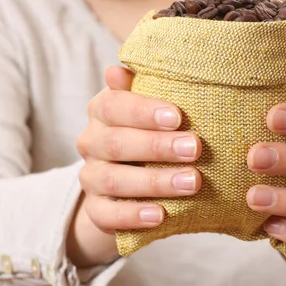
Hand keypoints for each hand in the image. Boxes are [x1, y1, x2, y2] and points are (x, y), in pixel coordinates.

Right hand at [68, 66, 201, 267]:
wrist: (123, 185)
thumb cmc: (146, 134)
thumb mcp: (147, 109)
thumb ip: (140, 88)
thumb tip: (118, 69)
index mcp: (102, 112)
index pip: (113, 106)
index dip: (144, 111)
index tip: (178, 116)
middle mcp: (91, 143)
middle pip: (116, 143)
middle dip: (157, 146)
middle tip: (195, 148)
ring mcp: (90, 178)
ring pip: (114, 180)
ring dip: (154, 181)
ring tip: (192, 182)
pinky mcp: (96, 210)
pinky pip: (107, 215)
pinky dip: (133, 215)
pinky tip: (160, 215)